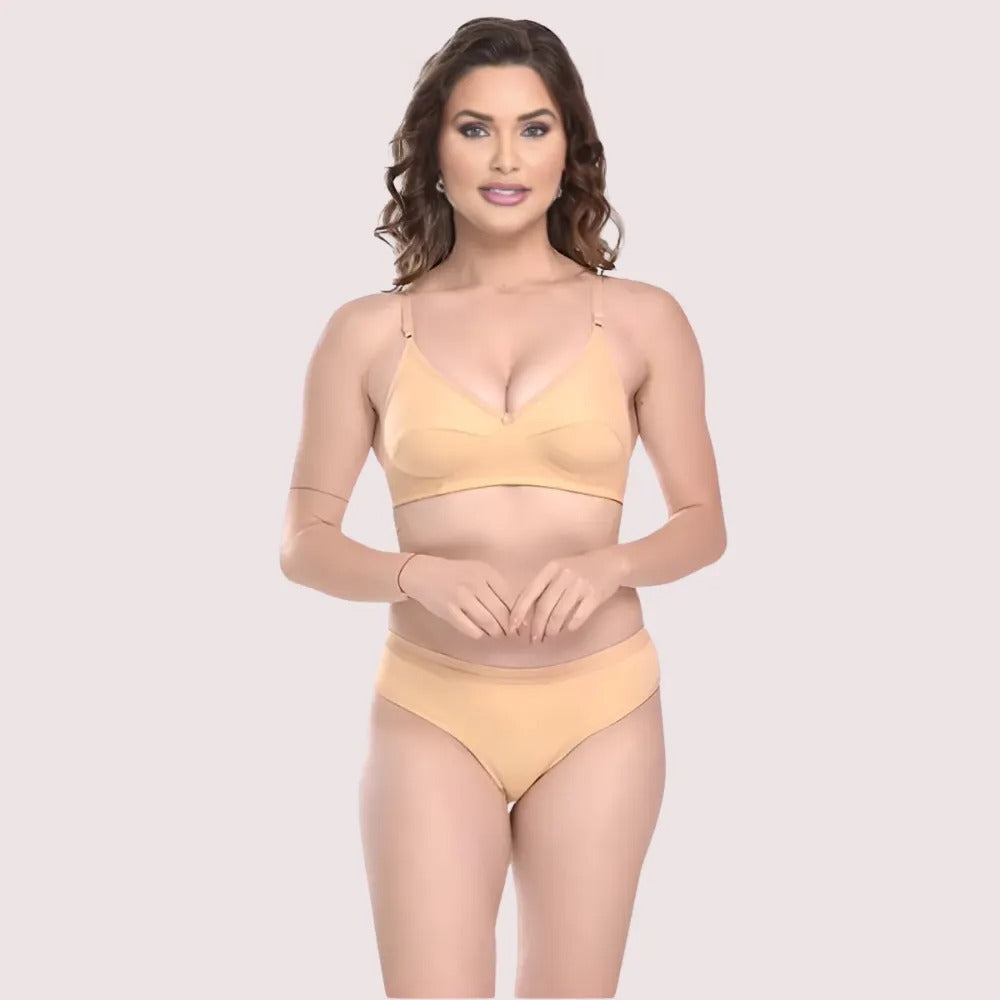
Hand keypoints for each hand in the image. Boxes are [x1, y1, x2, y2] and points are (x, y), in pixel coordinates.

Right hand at [398, 554, 515, 638]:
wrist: (423, 573)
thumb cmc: (455, 574)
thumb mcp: (477, 571)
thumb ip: (496, 587)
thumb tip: (516, 612)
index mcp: (486, 572)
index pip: (510, 597)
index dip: (518, 614)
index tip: (521, 624)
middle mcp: (475, 583)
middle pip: (501, 612)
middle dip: (509, 627)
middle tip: (512, 634)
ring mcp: (460, 597)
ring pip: (488, 622)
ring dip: (496, 633)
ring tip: (498, 634)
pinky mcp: (448, 611)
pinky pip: (471, 630)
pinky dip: (480, 634)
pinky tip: (481, 632)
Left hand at [509, 549, 625, 641]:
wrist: (610, 563)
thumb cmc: (579, 570)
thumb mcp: (558, 570)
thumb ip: (542, 587)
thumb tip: (524, 616)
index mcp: (550, 568)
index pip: (529, 593)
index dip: (519, 613)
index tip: (512, 628)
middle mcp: (563, 575)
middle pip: (543, 607)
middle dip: (536, 627)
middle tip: (534, 640)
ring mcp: (580, 584)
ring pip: (559, 614)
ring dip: (552, 630)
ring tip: (549, 636)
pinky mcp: (595, 595)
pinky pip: (578, 616)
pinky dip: (570, 626)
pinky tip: (568, 629)